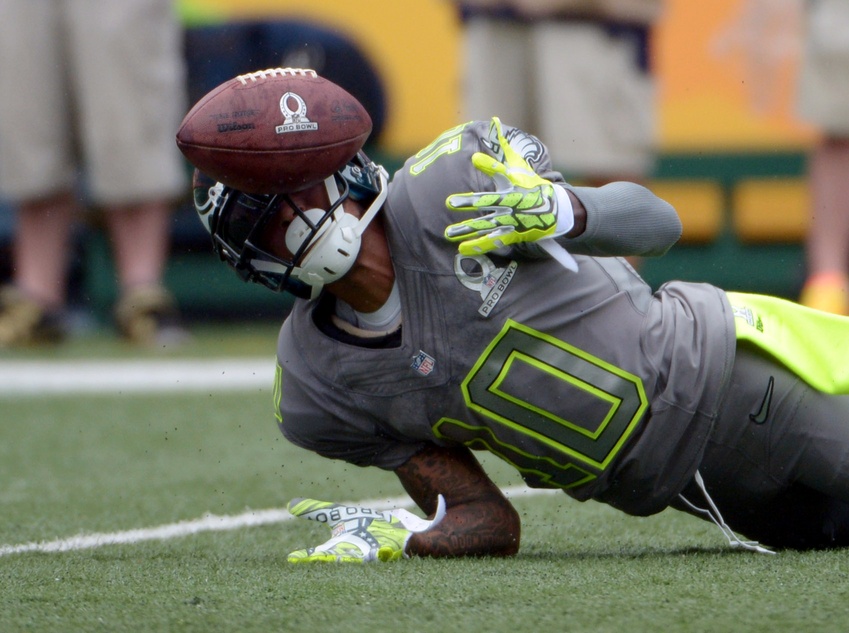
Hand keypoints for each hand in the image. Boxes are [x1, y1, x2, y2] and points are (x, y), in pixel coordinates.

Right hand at [287, 494, 445, 562]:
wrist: (399, 528)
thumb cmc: (366, 526)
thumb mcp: (340, 516)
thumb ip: (317, 511)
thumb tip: (289, 505)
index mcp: (343, 546)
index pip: (321, 554)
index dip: (307, 556)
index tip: (291, 557)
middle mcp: (358, 553)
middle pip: (344, 559)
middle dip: (334, 561)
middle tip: (322, 559)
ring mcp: (378, 553)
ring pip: (369, 559)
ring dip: (365, 557)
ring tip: (361, 554)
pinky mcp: (397, 549)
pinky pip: (391, 553)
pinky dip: (386, 552)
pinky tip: (381, 550)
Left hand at [445, 117, 568, 254]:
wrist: (557, 211)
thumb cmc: (534, 187)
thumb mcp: (519, 168)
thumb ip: (503, 148)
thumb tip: (493, 121)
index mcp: (513, 188)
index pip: (498, 178)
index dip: (486, 171)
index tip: (472, 164)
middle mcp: (511, 205)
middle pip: (487, 204)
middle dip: (469, 204)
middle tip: (449, 203)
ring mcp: (511, 222)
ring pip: (486, 226)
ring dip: (468, 230)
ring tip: (448, 234)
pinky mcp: (512, 235)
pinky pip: (493, 241)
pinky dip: (479, 245)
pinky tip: (463, 249)